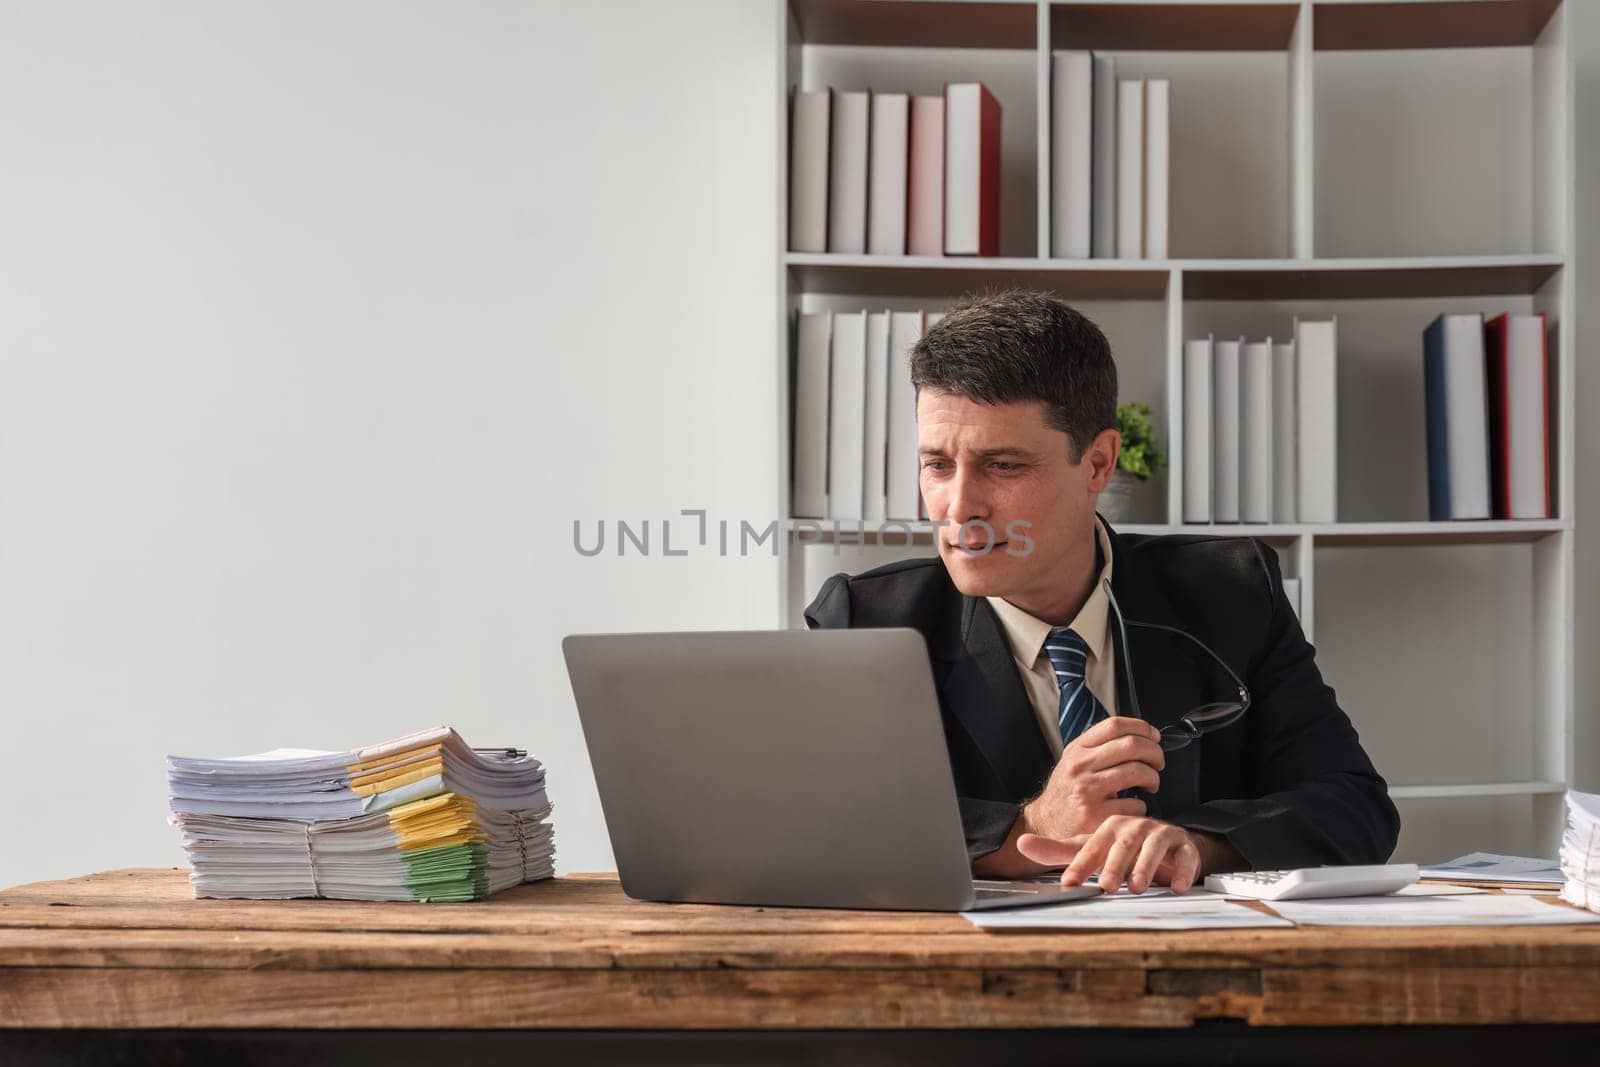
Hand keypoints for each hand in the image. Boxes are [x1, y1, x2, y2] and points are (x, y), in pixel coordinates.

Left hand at [1016, 816, 1201, 893]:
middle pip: (1123, 844)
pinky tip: (1178, 886)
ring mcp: (1160, 834)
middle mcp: (1134, 827)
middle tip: (1107, 886)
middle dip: (1114, 865)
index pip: (1092, 846)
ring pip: (1153, 846)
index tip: (1069, 883)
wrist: (1167, 846)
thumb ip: (1061, 852)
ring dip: (1145, 867)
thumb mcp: (1092, 850)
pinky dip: (1184, 870)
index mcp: (1110, 828)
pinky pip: (1186, 855)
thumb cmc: (1125, 849)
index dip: (1081, 864)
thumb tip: (1020, 843)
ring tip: (1137, 887)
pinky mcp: (1184, 845)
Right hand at [1021, 716, 1164, 841]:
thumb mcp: (1073, 761)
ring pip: (1137, 771)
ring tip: (1150, 785)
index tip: (1154, 737)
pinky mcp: (1095, 816)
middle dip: (1155, 753)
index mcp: (1077, 749)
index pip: (1115, 725)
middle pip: (1131, 745)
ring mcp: (1086, 790)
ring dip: (1153, 778)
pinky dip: (1141, 806)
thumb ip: (1098, 747)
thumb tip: (1139, 736)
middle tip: (1158, 763)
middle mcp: (1079, 766)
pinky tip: (1133, 808)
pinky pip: (1135, 804)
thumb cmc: (1066, 793)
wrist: (1044, 825)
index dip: (1142, 727)